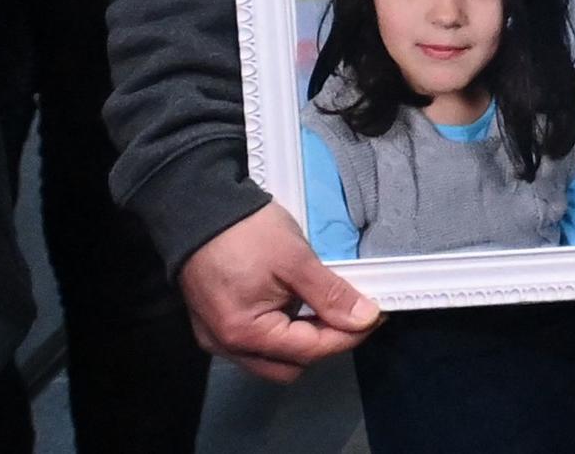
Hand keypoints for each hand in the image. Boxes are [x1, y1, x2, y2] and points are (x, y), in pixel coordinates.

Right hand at [175, 203, 380, 381]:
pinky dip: (281, 332)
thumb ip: (330, 294)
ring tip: (323, 306)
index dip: (349, 336)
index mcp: (245, 333)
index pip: (310, 351)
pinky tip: (296, 305)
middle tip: (350, 313)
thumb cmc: (244, 232)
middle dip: (324, 344)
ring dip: (302, 340)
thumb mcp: (296, 260)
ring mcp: (218, 338)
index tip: (374, 318)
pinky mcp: (215, 326)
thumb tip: (363, 318)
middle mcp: (227, 345)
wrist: (199, 208)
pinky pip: (256, 344)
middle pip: (289, 366)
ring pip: (272, 359)